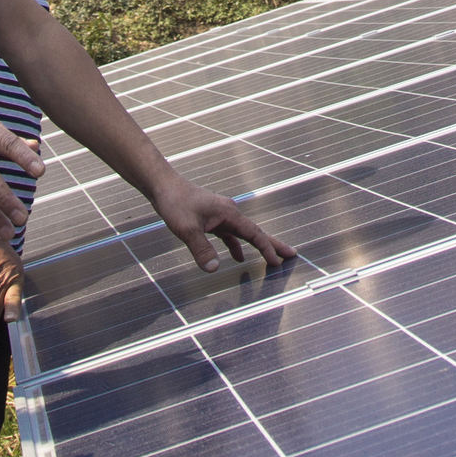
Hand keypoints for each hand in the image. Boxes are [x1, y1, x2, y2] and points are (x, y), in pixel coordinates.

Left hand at [152, 179, 294, 276]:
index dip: (266, 249)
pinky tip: (236, 256)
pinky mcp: (212, 218)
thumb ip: (201, 250)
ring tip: (271, 258)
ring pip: (244, 233)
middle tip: (291, 254)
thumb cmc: (176, 203)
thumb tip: (214, 269)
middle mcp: (229, 213)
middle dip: (273, 244)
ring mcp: (221, 215)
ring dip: (257, 245)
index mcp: (229, 214)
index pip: (254, 234)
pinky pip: (230, 234)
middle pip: (256, 231)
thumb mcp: (187, 229)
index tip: (277, 262)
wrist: (164, 186)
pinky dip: (236, 245)